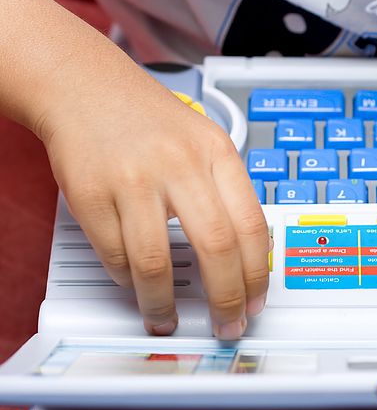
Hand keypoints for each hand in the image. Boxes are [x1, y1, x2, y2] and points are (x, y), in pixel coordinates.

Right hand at [37, 66, 269, 338]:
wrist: (86, 87)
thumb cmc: (150, 121)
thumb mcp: (205, 143)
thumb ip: (227, 192)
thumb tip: (251, 257)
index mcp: (217, 153)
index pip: (252, 225)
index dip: (258, 274)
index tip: (257, 301)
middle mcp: (180, 165)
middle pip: (217, 247)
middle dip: (226, 298)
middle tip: (226, 323)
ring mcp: (133, 179)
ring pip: (157, 262)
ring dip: (164, 304)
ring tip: (167, 318)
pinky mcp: (90, 194)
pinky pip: (115, 254)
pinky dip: (126, 279)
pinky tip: (134, 283)